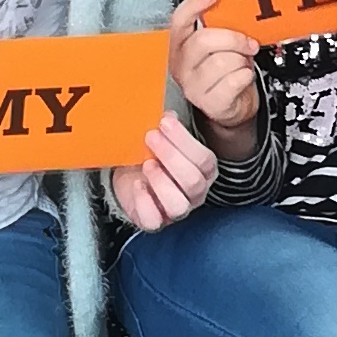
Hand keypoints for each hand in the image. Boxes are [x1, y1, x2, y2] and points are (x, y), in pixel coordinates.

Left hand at [112, 112, 217, 230]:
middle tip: (150, 137)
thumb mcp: (163, 137)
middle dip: (170, 156)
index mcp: (204, 170)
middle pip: (193, 181)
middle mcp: (196, 193)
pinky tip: (137, 183)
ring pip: (178, 205)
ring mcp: (177, 210)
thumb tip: (167, 114)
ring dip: (160, 181)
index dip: (184, 140)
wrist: (131, 174)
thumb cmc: (153, 153)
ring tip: (146, 163)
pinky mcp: (155, 221)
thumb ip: (168, 126)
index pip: (204, 160)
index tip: (164, 122)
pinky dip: (144, 201)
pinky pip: (154, 220)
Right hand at [168, 0, 259, 131]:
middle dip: (233, 39)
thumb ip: (218, 27)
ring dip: (241, 61)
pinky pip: (234, 81)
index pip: (179, 20)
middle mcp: (181, 66)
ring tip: (242, 64)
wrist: (230, 106)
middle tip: (248, 43)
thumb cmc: (224, 71)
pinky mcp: (209, 103)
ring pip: (222, 61)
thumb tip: (232, 4)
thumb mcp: (217, 46)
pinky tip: (243, 77)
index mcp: (179, 46)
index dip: (194, 5)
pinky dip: (245, 76)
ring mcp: (193, 86)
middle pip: (204, 41)